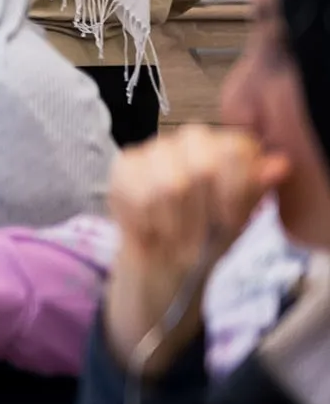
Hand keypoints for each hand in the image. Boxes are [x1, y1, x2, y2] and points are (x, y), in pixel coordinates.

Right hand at [106, 126, 287, 358]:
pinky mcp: (123, 165)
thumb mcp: (238, 220)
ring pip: (169, 183)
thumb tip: (280, 166)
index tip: (229, 220)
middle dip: (203, 212)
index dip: (234, 191)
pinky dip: (146, 220)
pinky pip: (136, 191)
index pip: (235, 149)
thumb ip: (255, 190)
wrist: (164, 264)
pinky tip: (150, 227)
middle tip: (198, 236)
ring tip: (174, 236)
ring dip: (174, 222)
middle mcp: (191, 140)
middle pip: (204, 165)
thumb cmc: (205, 239)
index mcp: (227, 146)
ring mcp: (155, 149)